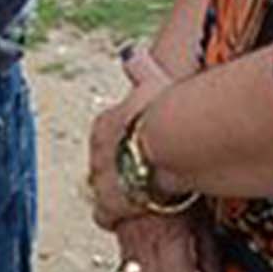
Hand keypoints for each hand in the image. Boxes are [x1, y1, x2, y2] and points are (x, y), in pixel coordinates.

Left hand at [86, 42, 178, 230]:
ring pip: (99, 189)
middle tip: (136, 177)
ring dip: (114, 195)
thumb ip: (140, 67)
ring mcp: (103, 177)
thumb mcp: (152, 79)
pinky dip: (114, 217)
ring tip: (133, 200)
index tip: (133, 148)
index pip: (103, 135)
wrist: (174, 142)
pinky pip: (104, 214)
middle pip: (99, 163)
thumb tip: (131, 52)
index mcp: (106, 121)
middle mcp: (98, 150)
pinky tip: (124, 220)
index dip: (118, 144)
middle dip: (115, 171)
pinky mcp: (112, 202)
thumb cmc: (169, 110)